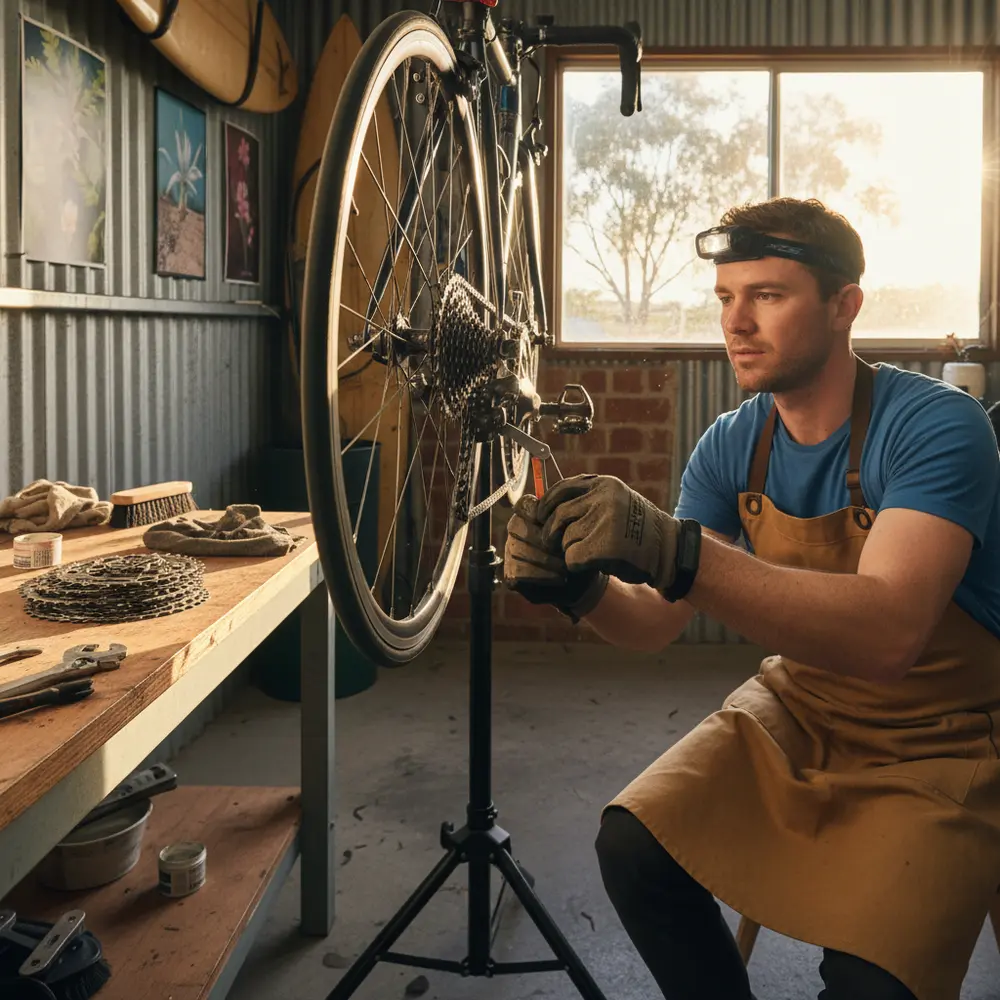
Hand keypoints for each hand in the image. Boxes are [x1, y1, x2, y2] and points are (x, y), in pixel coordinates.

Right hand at [504, 494, 608, 620]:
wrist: (583, 582)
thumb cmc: (580, 551)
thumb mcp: (579, 531)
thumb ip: (568, 516)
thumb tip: (562, 508)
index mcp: (531, 515)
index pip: (523, 505)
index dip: (533, 511)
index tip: (550, 521)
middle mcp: (517, 531)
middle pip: (516, 526)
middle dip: (541, 539)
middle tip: (564, 550)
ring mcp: (512, 552)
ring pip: (518, 550)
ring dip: (545, 560)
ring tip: (566, 567)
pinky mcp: (511, 574)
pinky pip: (518, 571)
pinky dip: (541, 576)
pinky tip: (559, 578)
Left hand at [537, 474, 683, 594]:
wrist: (669, 551)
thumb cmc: (639, 529)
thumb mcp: (616, 502)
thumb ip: (587, 500)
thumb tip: (545, 505)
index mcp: (605, 484)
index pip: (563, 488)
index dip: (547, 504)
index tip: (540, 515)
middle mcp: (603, 499)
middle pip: (559, 515)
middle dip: (552, 532)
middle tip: (552, 543)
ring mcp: (604, 522)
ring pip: (565, 539)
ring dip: (571, 550)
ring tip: (594, 551)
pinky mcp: (603, 547)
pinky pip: (572, 558)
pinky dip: (577, 565)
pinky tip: (593, 564)